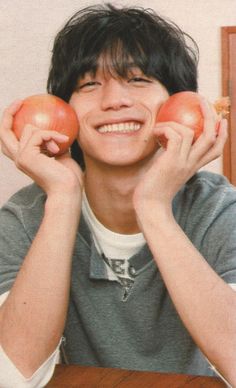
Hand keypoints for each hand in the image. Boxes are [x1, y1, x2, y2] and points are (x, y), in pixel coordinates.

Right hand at [0, 100, 83, 196]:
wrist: (68, 190)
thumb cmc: (68, 177)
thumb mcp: (61, 154)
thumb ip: (54, 142)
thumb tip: (61, 129)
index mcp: (24, 159)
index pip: (9, 139)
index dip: (10, 122)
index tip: (21, 107)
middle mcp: (18, 158)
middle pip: (3, 132)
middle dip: (8, 113)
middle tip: (20, 101)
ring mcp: (20, 157)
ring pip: (29, 129)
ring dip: (49, 133)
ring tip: (61, 144)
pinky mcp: (26, 156)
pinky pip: (39, 133)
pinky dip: (52, 135)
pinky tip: (63, 142)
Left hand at [133, 97, 227, 217]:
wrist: (150, 206)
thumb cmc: (153, 190)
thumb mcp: (166, 172)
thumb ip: (170, 157)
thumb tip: (162, 140)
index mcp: (194, 167)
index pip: (215, 150)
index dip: (222, 133)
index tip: (220, 120)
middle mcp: (192, 164)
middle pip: (211, 137)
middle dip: (210, 116)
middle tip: (203, 101)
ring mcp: (184, 162)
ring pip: (192, 132)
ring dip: (174, 122)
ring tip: (160, 125)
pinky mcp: (172, 160)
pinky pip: (175, 135)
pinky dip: (165, 128)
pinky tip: (155, 132)